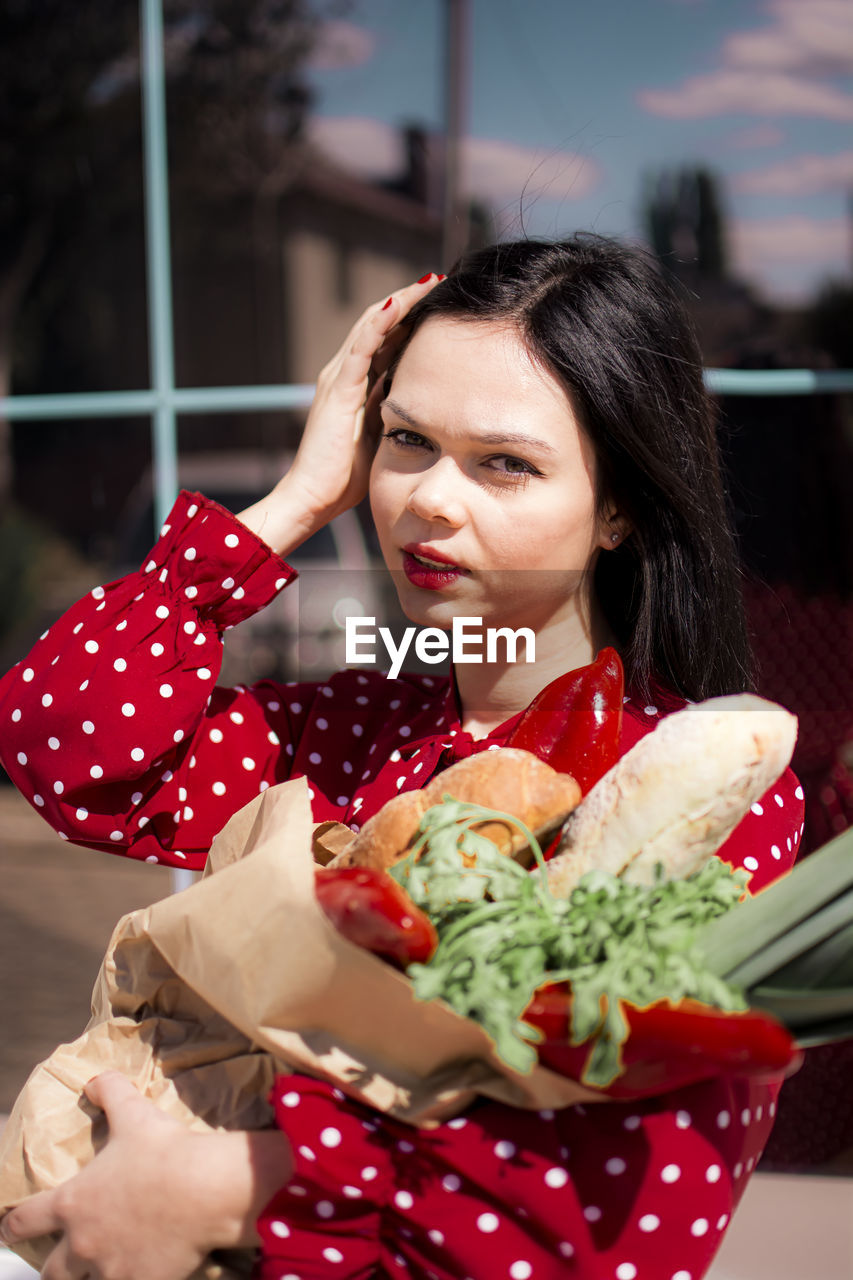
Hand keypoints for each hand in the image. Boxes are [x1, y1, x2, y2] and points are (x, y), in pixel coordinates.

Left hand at [0, 1072, 291, 1279]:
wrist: (204, 1189)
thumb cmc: (164, 1151)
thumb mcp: (134, 1114)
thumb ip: (111, 1093)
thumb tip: (95, 1081)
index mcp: (73, 1203)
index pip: (23, 1220)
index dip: (11, 1225)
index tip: (7, 1228)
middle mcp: (83, 1243)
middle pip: (51, 1272)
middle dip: (53, 1267)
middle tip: (62, 1260)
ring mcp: (110, 1269)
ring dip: (92, 1276)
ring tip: (106, 1268)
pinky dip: (133, 1277)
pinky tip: (144, 1269)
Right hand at [238, 273, 442, 554]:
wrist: (314, 496)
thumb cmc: (345, 476)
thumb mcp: (381, 435)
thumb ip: (393, 413)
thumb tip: (423, 403)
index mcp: (355, 384)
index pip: (385, 339)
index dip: (411, 319)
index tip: (442, 305)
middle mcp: (344, 372)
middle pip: (380, 323)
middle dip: (411, 301)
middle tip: (441, 282)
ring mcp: (339, 377)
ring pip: (372, 324)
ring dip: (401, 301)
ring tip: (429, 283)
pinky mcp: (338, 387)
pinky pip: (361, 345)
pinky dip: (380, 322)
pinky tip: (400, 303)